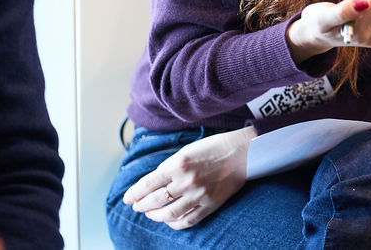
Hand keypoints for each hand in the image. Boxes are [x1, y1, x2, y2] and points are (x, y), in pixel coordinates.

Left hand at [122, 126, 254, 228]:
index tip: (127, 199)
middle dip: (142, 205)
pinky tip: (169, 220)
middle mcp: (186, 180)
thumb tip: (154, 182)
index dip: (134, 194)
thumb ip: (170, 166)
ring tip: (150, 214)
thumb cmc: (214, 147)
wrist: (243, 152)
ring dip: (155, 216)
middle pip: (155, 200)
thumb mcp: (188, 150)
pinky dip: (174, 223)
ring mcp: (199, 194)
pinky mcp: (210, 204)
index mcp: (178, 164)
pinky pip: (188, 220)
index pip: (147, 184)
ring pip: (168, 213)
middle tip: (137, 206)